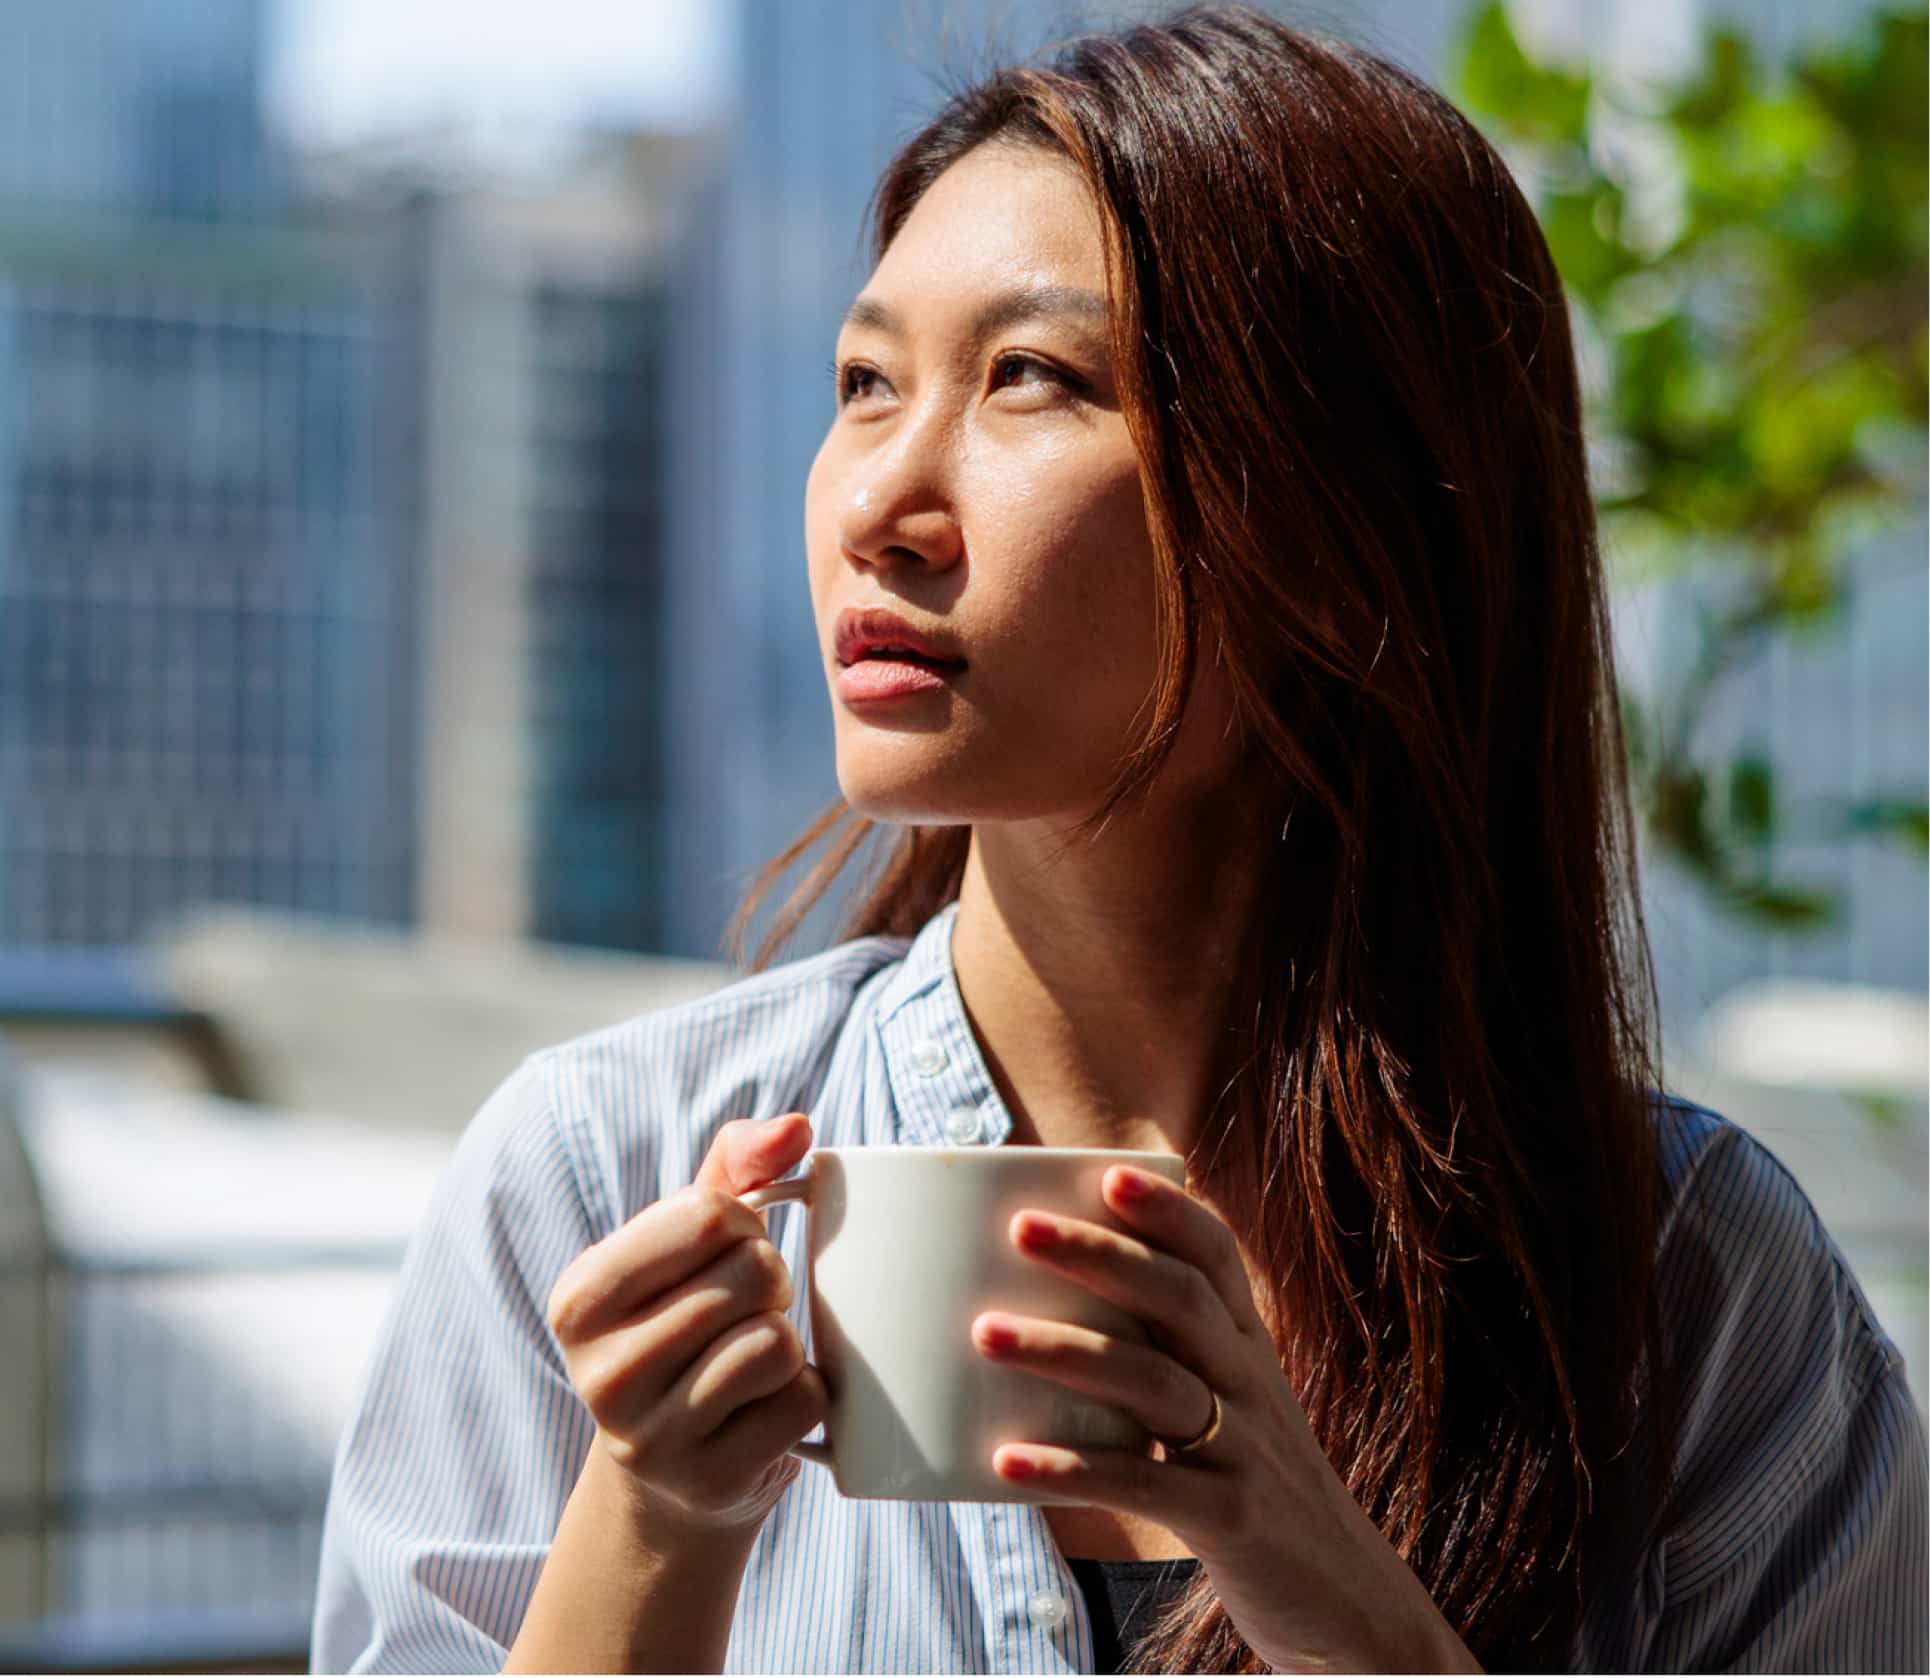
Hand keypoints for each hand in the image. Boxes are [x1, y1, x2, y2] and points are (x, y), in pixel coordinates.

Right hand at [546, 1114, 828, 1539]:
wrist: (674, 1470)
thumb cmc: (686, 1322)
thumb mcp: (686, 1241)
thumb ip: (737, 1165)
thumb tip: (798, 1127)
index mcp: (579, 1299)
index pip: (709, 1214)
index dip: (746, 1223)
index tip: (730, 1250)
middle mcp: (599, 1375)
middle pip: (750, 1276)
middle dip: (770, 1282)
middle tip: (746, 1311)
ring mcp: (650, 1440)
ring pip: (775, 1343)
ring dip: (787, 1342)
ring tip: (750, 1360)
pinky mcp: (709, 1485)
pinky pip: (802, 1403)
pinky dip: (806, 1396)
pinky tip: (764, 1410)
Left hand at [970, 1165, 1482, 1673]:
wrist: (1347, 1602)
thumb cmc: (1256, 1491)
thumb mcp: (1229, 1412)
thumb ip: (1169, 1359)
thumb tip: (1053, 1312)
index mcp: (1248, 1351)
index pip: (1217, 1257)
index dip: (1168, 1212)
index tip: (1107, 1174)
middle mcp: (1251, 1387)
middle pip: (1179, 1300)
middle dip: (1099, 1256)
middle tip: (1019, 1229)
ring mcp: (1245, 1452)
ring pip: (1155, 1382)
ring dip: (1065, 1351)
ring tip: (985, 1333)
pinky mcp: (1230, 1521)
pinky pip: (1145, 1484)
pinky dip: (1073, 1470)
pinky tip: (1008, 1463)